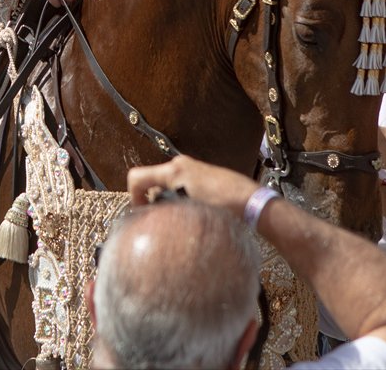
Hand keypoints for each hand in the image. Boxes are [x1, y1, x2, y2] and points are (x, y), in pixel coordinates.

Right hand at [127, 156, 258, 217]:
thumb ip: (165, 207)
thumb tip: (149, 214)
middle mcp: (180, 165)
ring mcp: (191, 169)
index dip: (133, 196)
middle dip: (148, 198)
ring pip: (164, 183)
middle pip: (150, 179)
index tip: (140, 213)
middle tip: (155, 219)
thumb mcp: (190, 209)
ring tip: (172, 218)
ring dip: (162, 199)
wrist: (252, 202)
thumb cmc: (225, 205)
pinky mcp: (200, 176)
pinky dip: (175, 197)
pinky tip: (187, 213)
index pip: (137, 177)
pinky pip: (177, 184)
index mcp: (174, 171)